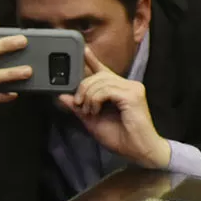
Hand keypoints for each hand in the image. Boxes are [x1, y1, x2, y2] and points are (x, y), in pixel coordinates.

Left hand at [57, 47, 170, 168]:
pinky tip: (96, 110)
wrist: (138, 150)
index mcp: (119, 89)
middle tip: (80, 105)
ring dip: (88, 97)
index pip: (104, 70)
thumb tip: (62, 96)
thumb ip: (78, 107)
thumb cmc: (119, 137)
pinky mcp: (133, 95)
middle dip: (83, 88)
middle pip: (98, 75)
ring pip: (100, 82)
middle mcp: (128, 84)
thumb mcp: (92, 120)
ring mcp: (132, 88)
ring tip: (90, 111)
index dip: (92, 59)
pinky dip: (95, 100)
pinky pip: (106, 90)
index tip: (82, 49)